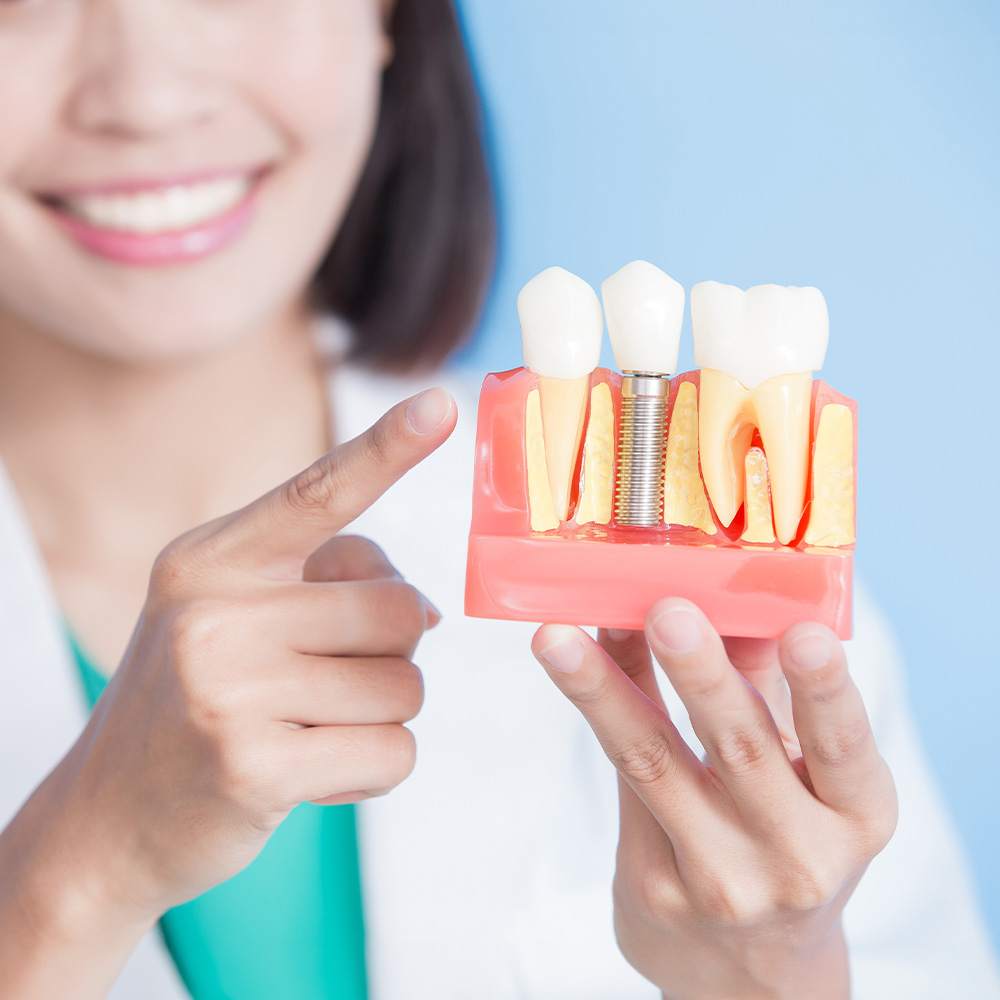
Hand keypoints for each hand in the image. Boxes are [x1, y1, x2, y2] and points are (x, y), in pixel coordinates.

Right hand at [8, 387, 455, 934]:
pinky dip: (373, 769)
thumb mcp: (236, 617)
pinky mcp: (254, 768)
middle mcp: (215, 615)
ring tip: (311, 729)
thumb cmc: (196, 701)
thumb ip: (330, 587)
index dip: (386, 449)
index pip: (317, 494)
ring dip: (380, 716)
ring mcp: (229, 692)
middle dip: (391, 654)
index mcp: (212, 561)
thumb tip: (428, 608)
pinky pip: (392, 754)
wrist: (109, 818)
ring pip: (404, 687)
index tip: (440, 404)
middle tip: (335, 681)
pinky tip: (316, 774)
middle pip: (396, 609)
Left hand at [532, 599, 896, 999]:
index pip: (844, 748)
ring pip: (654, 762)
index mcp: (855, 815)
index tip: (804, 633)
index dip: (826, 690)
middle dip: (701, 674)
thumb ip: (764, 687)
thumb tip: (721, 591)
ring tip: (558, 638)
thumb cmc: (784, 843)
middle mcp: (797, 857)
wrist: (752, 974)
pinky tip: (565, 660)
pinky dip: (596, 710)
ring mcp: (722, 880)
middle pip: (741, 749)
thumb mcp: (800, 775)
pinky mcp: (655, 888)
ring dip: (603, 690)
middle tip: (667, 612)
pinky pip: (622, 780)